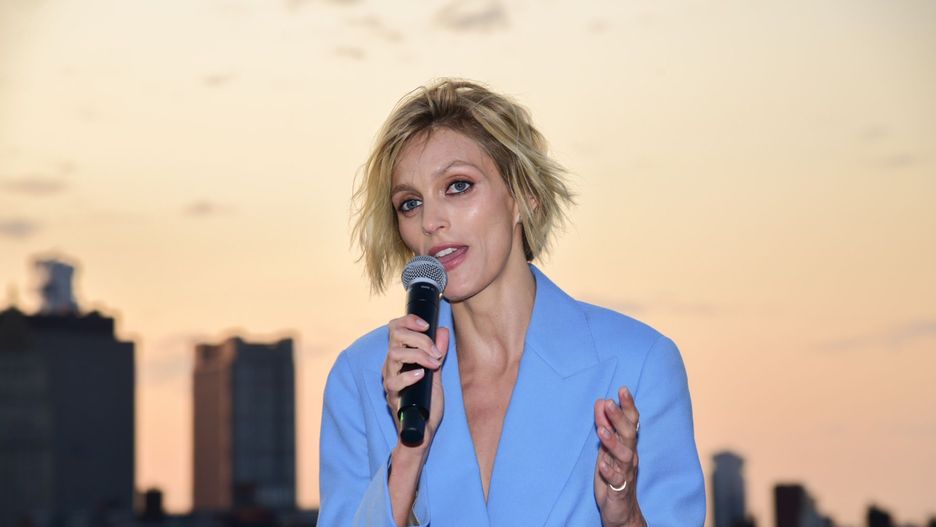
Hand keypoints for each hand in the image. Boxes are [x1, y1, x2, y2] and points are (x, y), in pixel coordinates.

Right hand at [382, 314, 449, 449]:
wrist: (423, 430)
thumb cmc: (427, 402)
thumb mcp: (436, 373)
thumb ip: (437, 352)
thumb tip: (442, 330)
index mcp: (400, 356)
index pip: (395, 328)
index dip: (408, 320)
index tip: (426, 325)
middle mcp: (391, 365)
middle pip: (395, 336)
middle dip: (419, 338)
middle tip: (436, 351)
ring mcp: (390, 379)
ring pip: (394, 354)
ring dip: (419, 355)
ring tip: (434, 364)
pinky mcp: (392, 395)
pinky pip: (394, 381)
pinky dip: (409, 375)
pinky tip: (422, 375)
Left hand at [594, 386, 644, 526]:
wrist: (621, 510)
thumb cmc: (613, 475)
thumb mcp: (606, 448)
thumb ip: (604, 425)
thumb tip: (601, 402)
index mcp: (627, 445)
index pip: (631, 422)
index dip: (628, 406)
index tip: (622, 388)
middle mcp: (629, 456)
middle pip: (629, 434)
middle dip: (619, 418)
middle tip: (609, 403)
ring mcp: (625, 473)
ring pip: (624, 455)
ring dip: (613, 442)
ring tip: (601, 430)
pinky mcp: (619, 489)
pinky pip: (616, 480)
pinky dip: (609, 472)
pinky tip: (601, 465)